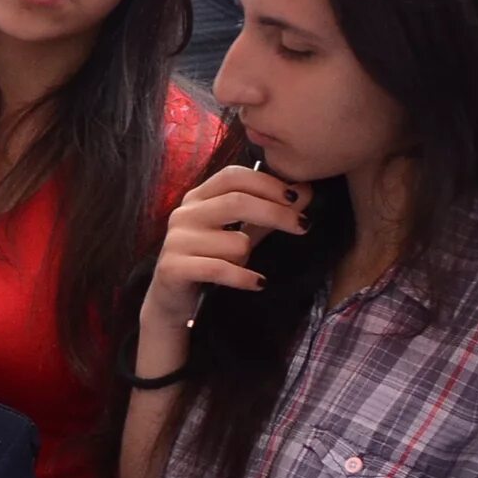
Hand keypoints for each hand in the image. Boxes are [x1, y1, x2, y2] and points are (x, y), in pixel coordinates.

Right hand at [140, 163, 307, 332]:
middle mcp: (184, 214)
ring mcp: (176, 241)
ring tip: (243, 268)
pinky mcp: (173, 268)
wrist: (171, 300)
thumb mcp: (238, 233)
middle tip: (303, 226)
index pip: (233, 176)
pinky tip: (257, 283)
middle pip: (236, 202)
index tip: (297, 197)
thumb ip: (266, 214)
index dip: (267, 183)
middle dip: (276, 213)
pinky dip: (244, 277)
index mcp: (198, 198)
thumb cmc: (208, 261)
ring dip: (249, 258)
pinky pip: (220, 269)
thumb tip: (305, 192)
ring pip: (235, 242)